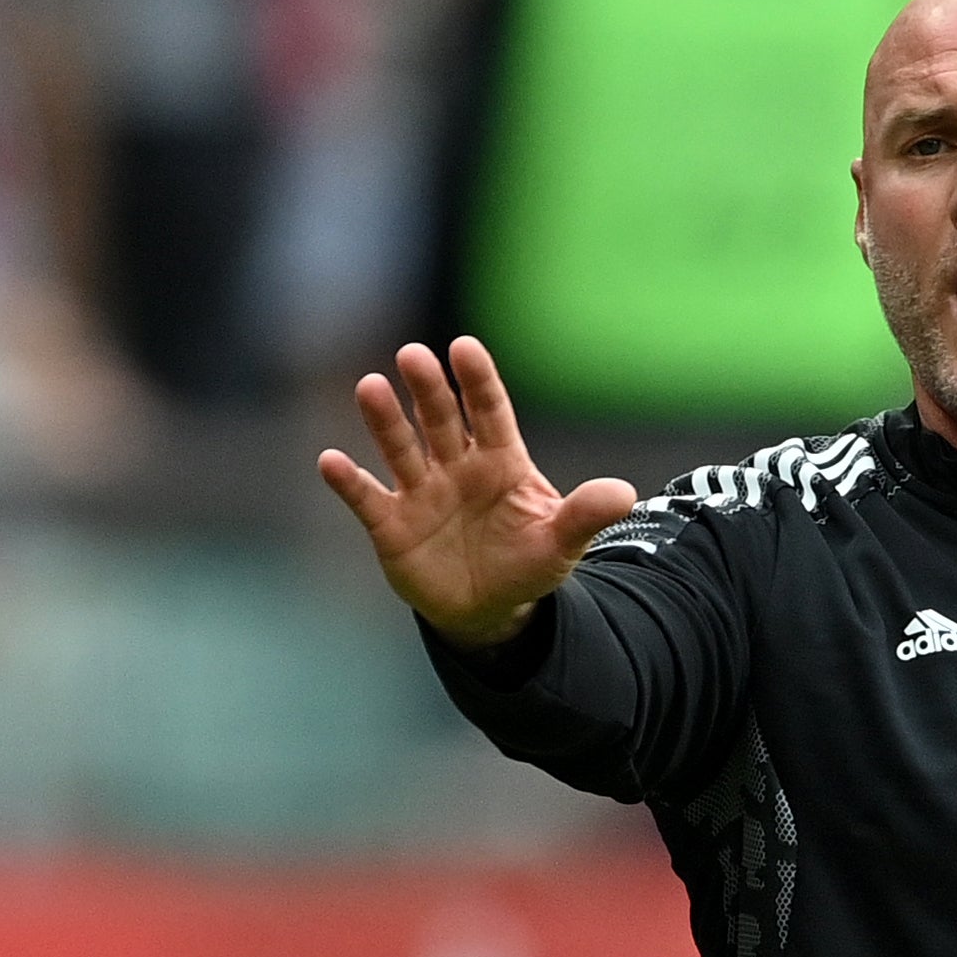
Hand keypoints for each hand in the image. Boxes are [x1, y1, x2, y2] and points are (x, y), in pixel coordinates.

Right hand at [317, 338, 639, 648]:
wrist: (489, 608)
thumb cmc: (526, 563)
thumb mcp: (561, 544)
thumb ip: (585, 516)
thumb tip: (625, 493)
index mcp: (500, 461)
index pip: (489, 412)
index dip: (478, 382)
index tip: (464, 348)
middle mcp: (456, 466)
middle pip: (440, 419)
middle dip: (428, 389)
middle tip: (414, 355)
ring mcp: (421, 492)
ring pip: (400, 447)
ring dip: (384, 420)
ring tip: (370, 387)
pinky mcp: (391, 524)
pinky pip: (367, 497)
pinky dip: (348, 481)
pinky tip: (331, 461)